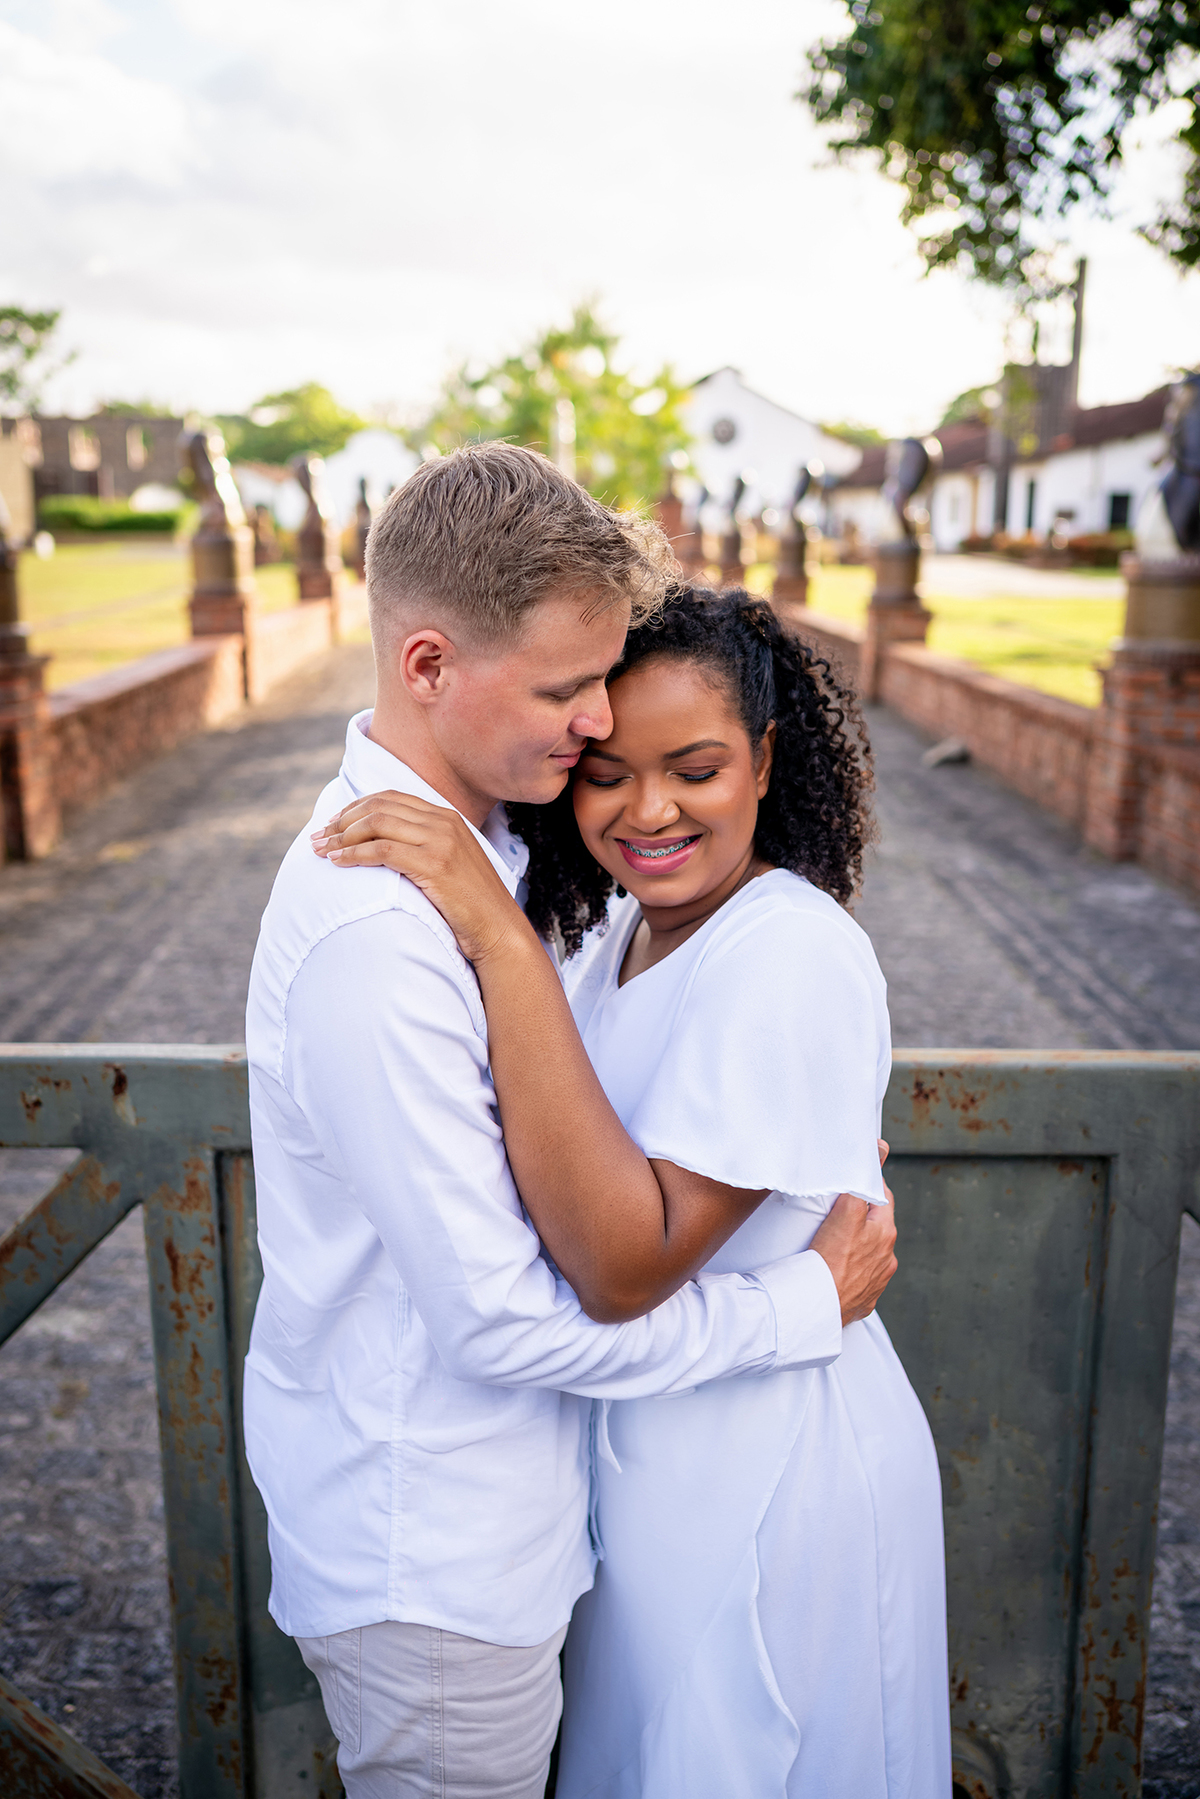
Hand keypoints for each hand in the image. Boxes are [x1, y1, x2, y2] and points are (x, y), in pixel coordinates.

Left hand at [312, 790, 527, 964]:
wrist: (500, 930)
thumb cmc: (470, 906)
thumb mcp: (449, 865)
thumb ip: (423, 847)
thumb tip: (383, 848)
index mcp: (447, 817)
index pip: (391, 798)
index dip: (356, 807)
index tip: (333, 824)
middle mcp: (444, 822)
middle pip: (379, 807)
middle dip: (342, 820)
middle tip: (318, 837)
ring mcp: (441, 841)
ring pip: (377, 824)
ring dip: (342, 836)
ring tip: (320, 850)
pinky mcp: (435, 865)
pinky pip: (382, 850)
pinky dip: (354, 854)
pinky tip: (337, 862)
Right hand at [810, 1141, 896, 1325]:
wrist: (818, 1309)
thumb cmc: (829, 1261)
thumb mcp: (845, 1213)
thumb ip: (861, 1183)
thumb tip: (880, 1150)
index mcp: (885, 1233)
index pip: (882, 1197)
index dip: (867, 1187)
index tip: (851, 1184)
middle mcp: (887, 1258)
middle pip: (876, 1226)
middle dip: (861, 1217)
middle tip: (836, 1213)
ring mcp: (877, 1281)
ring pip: (868, 1253)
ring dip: (856, 1245)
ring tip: (832, 1244)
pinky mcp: (864, 1299)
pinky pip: (859, 1278)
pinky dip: (849, 1270)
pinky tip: (834, 1269)